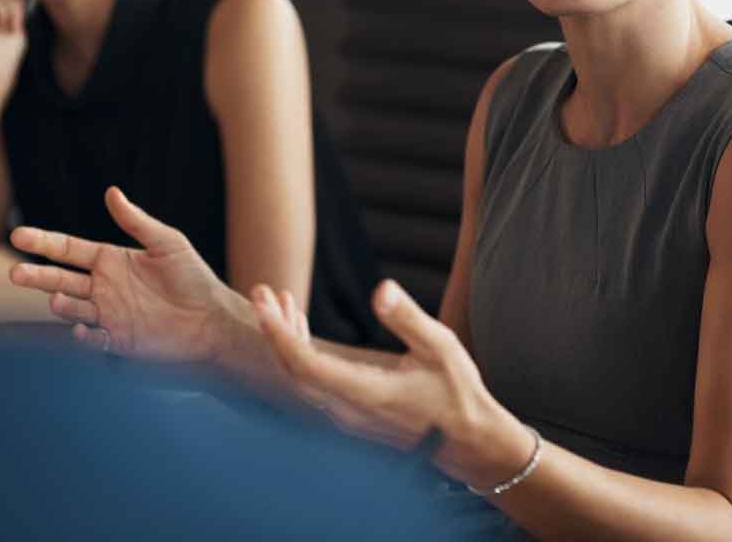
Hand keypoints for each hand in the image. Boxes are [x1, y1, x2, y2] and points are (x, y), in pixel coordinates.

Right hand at [8, 186, 240, 361]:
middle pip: (60, 279)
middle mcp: (103, 287)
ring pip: (72, 308)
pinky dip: (83, 335)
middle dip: (37, 276)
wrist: (213, 319)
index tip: (18, 234)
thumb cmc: (193, 277)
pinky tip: (82, 329)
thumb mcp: (167, 243)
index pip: (68, 249)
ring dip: (61, 304)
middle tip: (15, 274)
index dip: (44, 241)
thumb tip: (111, 192)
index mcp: (110, 259)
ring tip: (55, 298)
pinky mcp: (117, 339)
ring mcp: (107, 314)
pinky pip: (92, 338)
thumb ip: (137, 222)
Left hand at [253, 279, 533, 491]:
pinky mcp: (349, 415)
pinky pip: (311, 384)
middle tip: (262, 292)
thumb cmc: (458, 393)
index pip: (306, 366)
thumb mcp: (441, 347)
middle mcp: (348, 411)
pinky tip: (300, 327)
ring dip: (285, 339)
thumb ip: (407, 318)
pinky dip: (299, 352)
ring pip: (300, 378)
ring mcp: (346, 417)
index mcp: (366, 393)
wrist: (469, 441)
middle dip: (274, 330)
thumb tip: (381, 289)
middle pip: (293, 372)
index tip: (263, 303)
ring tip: (279, 300)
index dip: (279, 334)